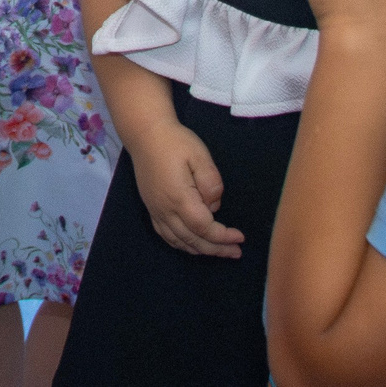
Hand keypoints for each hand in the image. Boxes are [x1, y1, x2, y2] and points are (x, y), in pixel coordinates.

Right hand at [129, 120, 245, 257]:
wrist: (145, 134)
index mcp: (179, 198)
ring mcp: (156, 211)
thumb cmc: (175, 142)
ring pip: (179, 241)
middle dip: (216, 249)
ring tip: (219, 251)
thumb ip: (212, 183)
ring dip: (200, 250)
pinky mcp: (151, 208)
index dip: (223, 237)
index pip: (204, 228)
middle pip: (193, 240)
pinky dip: (182, 245)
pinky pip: (166, 235)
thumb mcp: (200, 155)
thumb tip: (213, 206)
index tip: (240, 237)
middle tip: (236, 252)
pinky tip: (193, 244)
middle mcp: (165, 210)